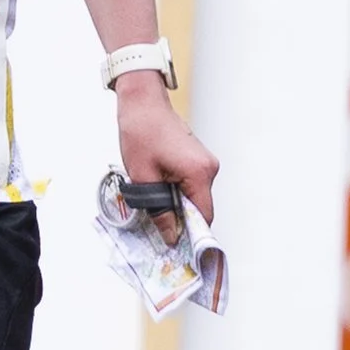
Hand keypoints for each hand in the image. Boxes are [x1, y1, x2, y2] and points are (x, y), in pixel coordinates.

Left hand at [114, 71, 217, 225]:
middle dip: (182, 220)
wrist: (142, 102)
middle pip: (201, 208)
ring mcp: (206, 163)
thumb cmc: (141, 133)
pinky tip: (160, 190)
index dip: (192, 235)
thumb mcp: (143, 177)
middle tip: (160, 229)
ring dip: (178, 205)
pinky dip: (178, 193)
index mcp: (199, 172)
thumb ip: (159, 209)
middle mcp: (209, 168)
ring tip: (155, 204)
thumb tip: (170, 235)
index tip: (177, 247)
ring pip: (196, 197)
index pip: (204, 216)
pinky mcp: (199, 159)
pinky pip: (192, 185)